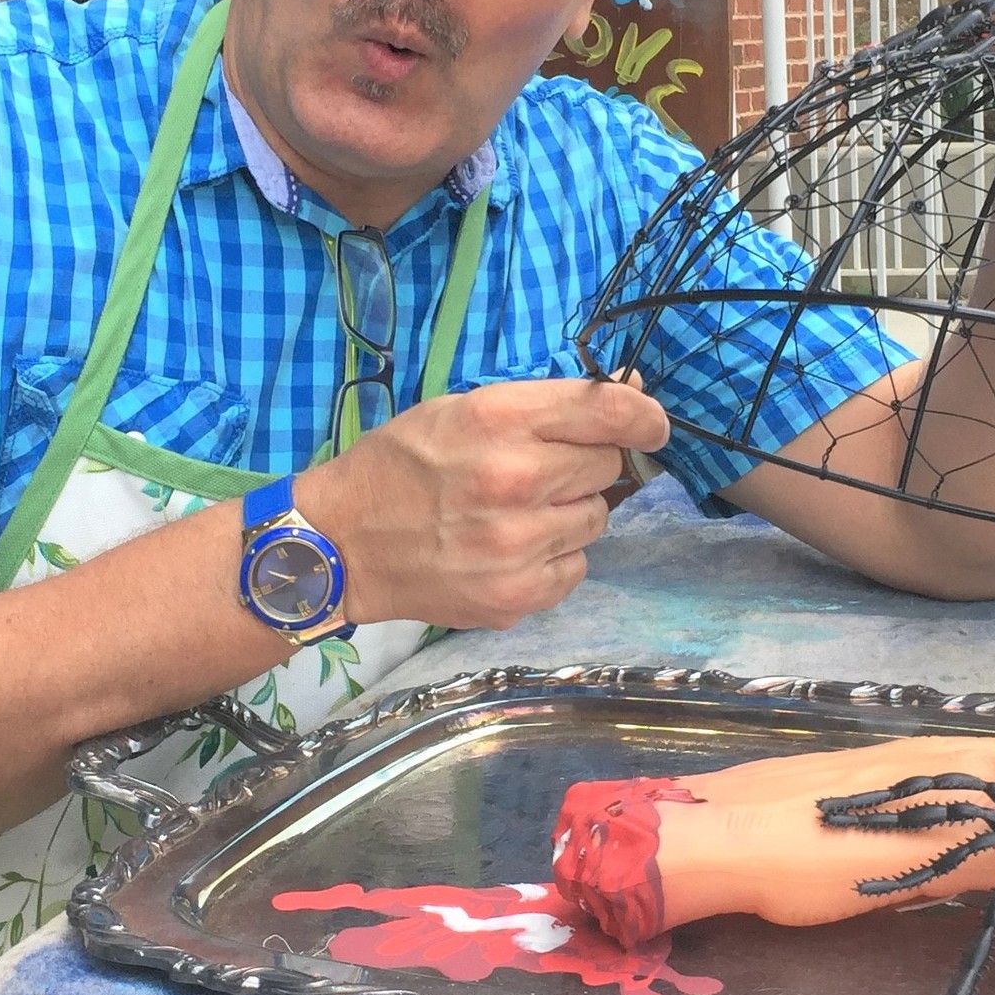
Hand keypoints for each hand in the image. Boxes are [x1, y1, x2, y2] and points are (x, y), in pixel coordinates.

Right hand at [294, 378, 669, 630]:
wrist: (343, 544)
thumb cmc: (402, 463)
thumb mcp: (463, 408)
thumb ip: (544, 407)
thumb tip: (630, 398)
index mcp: (499, 421)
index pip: (609, 413)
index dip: (644, 416)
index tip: (651, 424)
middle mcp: (515, 481)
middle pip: (607, 465)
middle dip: (583, 463)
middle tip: (538, 469)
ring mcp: (519, 545)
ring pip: (596, 518)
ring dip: (570, 511)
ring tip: (517, 511)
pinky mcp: (518, 596)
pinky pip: (576, 566)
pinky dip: (554, 556)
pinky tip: (511, 547)